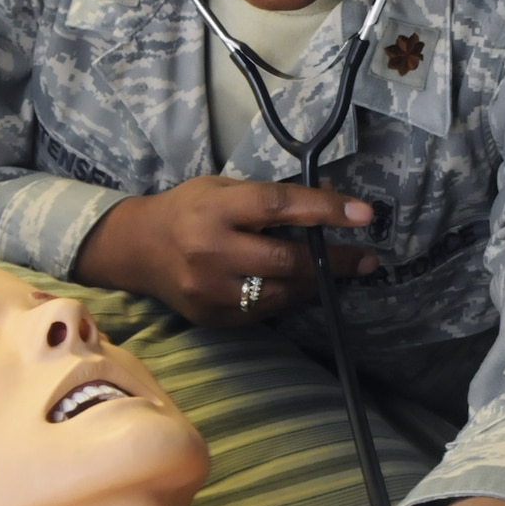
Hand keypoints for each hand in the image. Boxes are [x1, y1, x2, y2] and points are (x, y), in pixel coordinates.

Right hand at [73, 177, 375, 324]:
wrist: (137, 249)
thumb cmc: (189, 210)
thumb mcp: (225, 188)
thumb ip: (272, 196)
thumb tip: (331, 198)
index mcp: (215, 208)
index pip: (279, 206)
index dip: (325, 210)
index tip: (364, 214)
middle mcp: (211, 251)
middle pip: (285, 260)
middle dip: (333, 260)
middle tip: (367, 258)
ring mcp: (210, 290)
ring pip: (280, 293)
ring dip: (315, 283)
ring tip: (338, 274)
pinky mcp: (212, 317)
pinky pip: (264, 311)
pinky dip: (289, 298)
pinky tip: (301, 287)